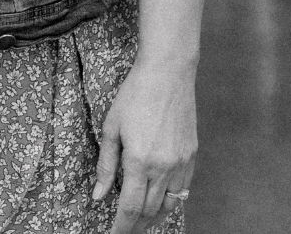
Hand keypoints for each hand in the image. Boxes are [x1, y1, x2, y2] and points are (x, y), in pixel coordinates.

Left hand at [92, 57, 196, 231]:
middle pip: (149, 211)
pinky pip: (182, 190)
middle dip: (135, 226)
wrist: (168, 73)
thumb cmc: (135, 95)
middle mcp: (163, 167)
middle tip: (124, 229)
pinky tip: (161, 203)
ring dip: (154, 218)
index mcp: (139, 161)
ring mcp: (181, 163)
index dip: (121, 227)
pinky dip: (170, 202)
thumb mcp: (112, 127)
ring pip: (168, 205)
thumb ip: (106, 165)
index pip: (131, 208)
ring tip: (141, 224)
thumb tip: (99, 195)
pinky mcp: (191, 156)